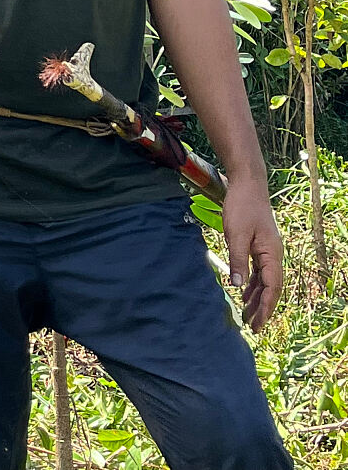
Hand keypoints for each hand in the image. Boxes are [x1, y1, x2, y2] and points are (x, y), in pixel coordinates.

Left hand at [222, 177, 283, 332]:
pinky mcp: (259, 245)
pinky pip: (258, 270)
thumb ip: (238, 260)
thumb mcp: (236, 234)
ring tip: (247, 314)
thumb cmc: (242, 206)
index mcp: (272, 254)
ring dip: (255, 297)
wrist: (247, 184)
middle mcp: (273, 255)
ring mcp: (267, 251)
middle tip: (252, 326)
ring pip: (264, 281)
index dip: (265, 308)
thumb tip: (237, 286)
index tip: (257, 324)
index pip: (272, 288)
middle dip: (261, 307)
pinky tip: (243, 291)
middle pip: (270, 288)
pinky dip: (252, 283)